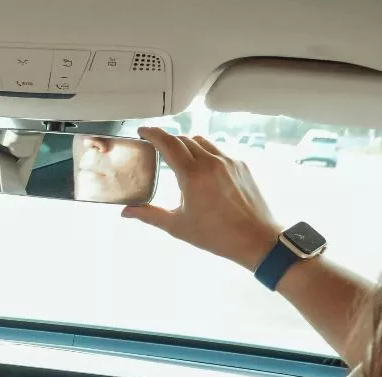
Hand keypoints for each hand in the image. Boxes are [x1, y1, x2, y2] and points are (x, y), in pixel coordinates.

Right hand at [123, 127, 281, 270]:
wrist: (256, 239)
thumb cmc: (216, 236)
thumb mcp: (178, 226)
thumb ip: (150, 215)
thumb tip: (126, 212)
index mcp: (192, 176)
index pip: (169, 144)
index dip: (153, 134)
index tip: (143, 131)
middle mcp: (211, 163)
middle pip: (184, 140)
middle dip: (168, 141)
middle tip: (157, 147)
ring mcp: (229, 162)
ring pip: (202, 142)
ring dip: (187, 145)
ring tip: (179, 158)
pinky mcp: (241, 166)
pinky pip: (218, 152)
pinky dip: (205, 155)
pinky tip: (202, 171)